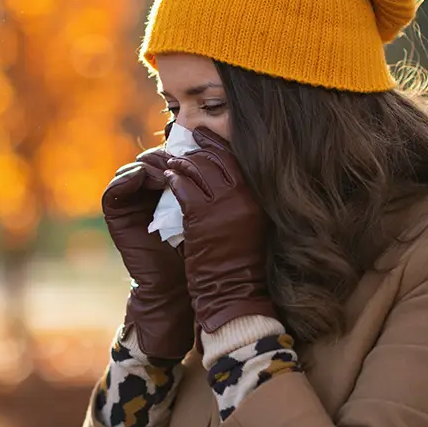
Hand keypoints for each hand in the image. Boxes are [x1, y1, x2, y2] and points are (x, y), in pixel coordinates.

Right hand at [102, 146, 194, 359]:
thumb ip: (204, 185)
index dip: (180, 151)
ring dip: (148, 165)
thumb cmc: (202, 248)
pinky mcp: (115, 215)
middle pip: (150, 160)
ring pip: (132, 169)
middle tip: (178, 157)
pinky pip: (113, 189)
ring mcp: (128, 203)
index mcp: (167, 189)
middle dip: (164, 156)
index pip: (169, 158)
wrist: (183, 283)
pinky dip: (127, 178)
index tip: (195, 148)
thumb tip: (217, 148)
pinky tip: (145, 176)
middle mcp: (146, 193)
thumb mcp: (206, 211)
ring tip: (165, 168)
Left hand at [165, 127, 277, 337]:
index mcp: (258, 197)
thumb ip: (243, 198)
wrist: (235, 292)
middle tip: (187, 140)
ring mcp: (223, 206)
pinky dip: (174, 180)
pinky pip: (184, 188)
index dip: (219, 143)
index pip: (237, 159)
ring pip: (198, 170)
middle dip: (199, 147)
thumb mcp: (252, 223)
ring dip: (182, 162)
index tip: (206, 135)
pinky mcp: (202, 218)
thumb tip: (226, 175)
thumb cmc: (243, 261)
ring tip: (173, 161)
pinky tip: (169, 179)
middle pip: (218, 158)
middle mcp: (244, 197)